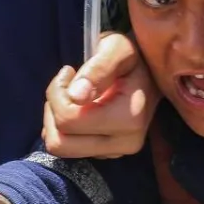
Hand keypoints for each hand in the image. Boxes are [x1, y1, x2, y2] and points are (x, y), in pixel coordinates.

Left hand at [42, 32, 158, 158]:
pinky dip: (65, 129)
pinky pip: (71, 148)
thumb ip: (98, 68)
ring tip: (70, 96)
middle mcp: (125, 142)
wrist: (150, 70)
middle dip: (53, 110)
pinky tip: (77, 108)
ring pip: (62, 148)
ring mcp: (117, 152)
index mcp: (129, 118)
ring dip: (56, 120)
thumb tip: (77, 96)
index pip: (69, 120)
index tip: (67, 72)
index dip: (57, 94)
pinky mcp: (108, 154)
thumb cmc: (131, 55)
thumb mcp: (116, 48)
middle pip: (61, 142)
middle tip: (65, 86)